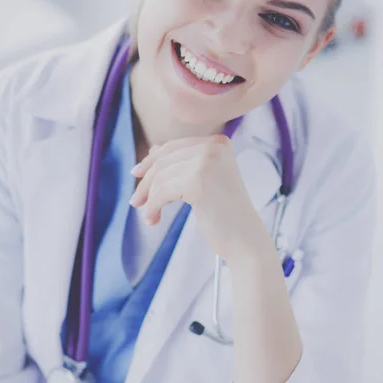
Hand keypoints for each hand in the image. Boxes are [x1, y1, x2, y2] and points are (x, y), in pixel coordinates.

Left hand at [129, 135, 266, 264]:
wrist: (246, 240)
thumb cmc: (227, 214)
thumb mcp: (205, 181)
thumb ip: (182, 162)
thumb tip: (153, 150)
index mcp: (218, 142)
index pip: (173, 147)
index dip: (151, 161)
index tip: (136, 175)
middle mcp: (213, 147)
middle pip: (163, 160)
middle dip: (146, 182)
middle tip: (136, 202)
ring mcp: (206, 163)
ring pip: (160, 177)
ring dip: (149, 198)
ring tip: (149, 216)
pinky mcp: (197, 182)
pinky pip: (162, 192)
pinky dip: (153, 207)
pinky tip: (153, 219)